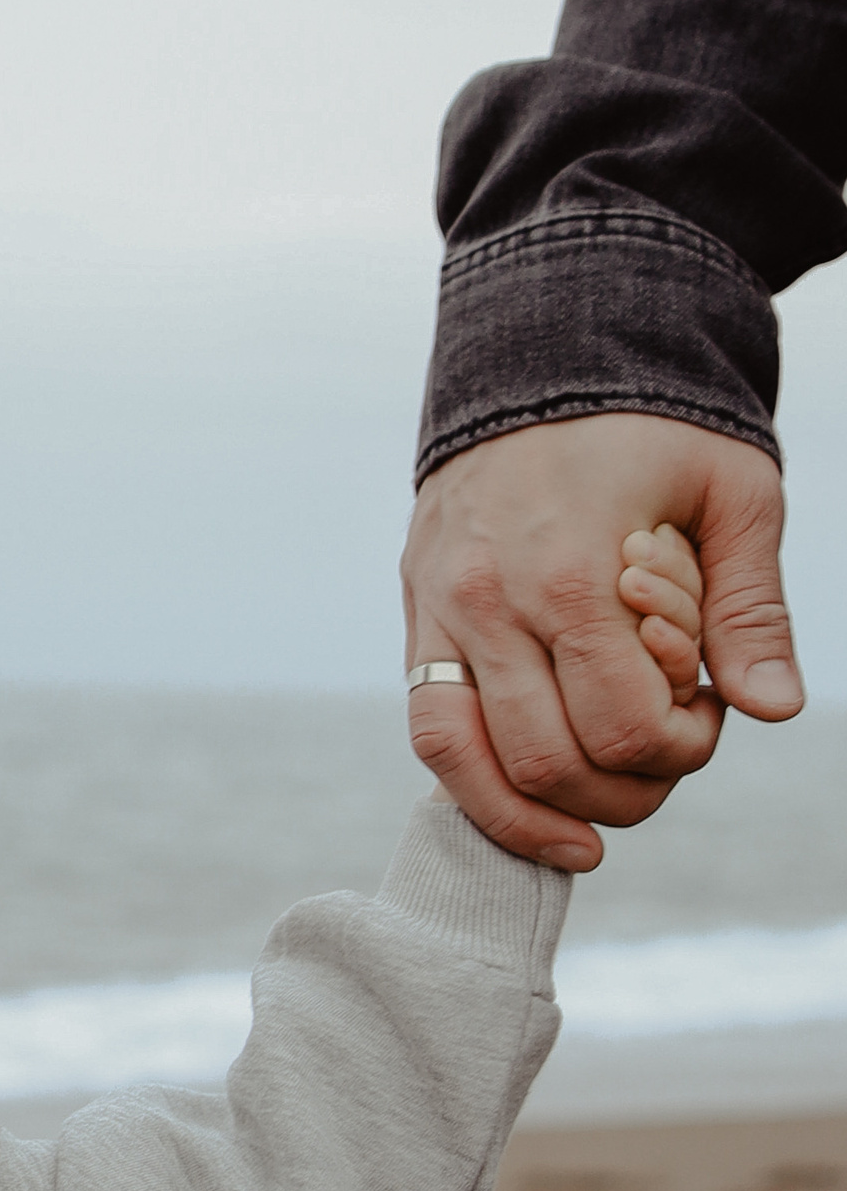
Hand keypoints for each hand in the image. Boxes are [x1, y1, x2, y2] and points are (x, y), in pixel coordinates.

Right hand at [401, 415, 798, 870]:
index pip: (623, 724)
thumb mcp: (735, 492)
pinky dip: (477, 790)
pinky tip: (527, 812)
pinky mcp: (417, 623)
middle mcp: (490, 605)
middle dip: (623, 789)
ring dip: (537, 818)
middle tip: (665, 761)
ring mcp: (441, 617)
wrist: (542, 354)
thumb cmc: (655, 424)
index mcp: (572, 571)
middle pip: (551, 760)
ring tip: (589, 836)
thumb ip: (751, 607)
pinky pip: (430, 735)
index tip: (710, 716)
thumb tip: (773, 709)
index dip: (681, 750)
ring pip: (469, 765)